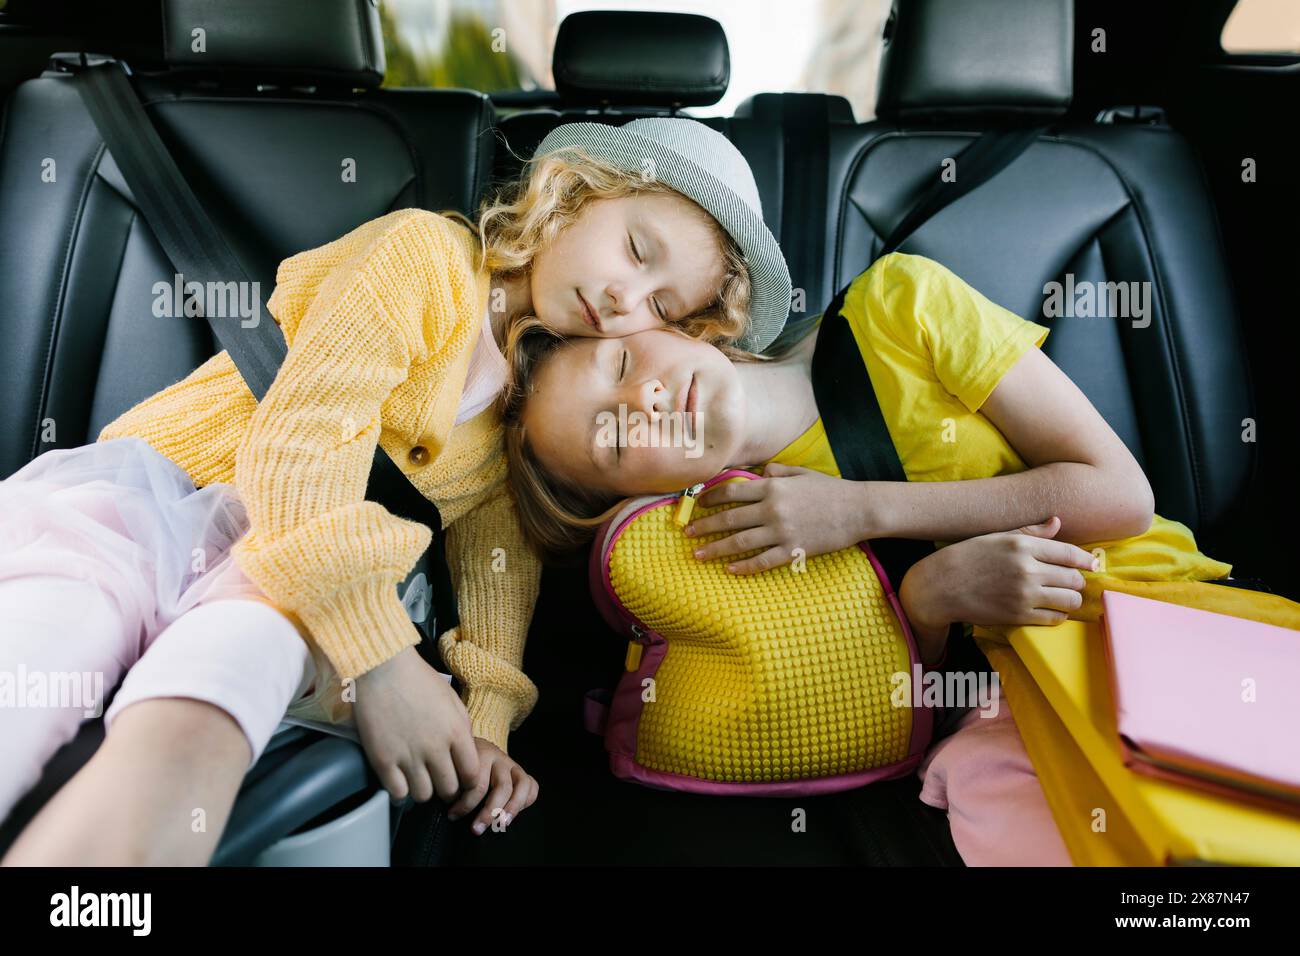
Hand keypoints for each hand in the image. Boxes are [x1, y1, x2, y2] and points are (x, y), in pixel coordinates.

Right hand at [353, 646, 479, 804]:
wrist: (383, 667)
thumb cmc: (418, 679)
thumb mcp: (452, 700)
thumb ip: (463, 728)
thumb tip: (465, 753)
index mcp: (456, 732)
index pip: (472, 774)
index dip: (467, 781)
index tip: (460, 778)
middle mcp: (435, 748)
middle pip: (448, 789)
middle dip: (446, 788)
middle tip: (438, 780)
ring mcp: (408, 755)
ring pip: (423, 795)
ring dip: (423, 790)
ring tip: (417, 778)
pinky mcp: (383, 760)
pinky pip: (397, 793)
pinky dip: (400, 792)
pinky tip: (400, 780)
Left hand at [446, 739, 539, 835]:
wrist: (466, 744)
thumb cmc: (457, 762)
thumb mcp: (452, 767)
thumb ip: (454, 784)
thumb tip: (452, 812)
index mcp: (480, 754)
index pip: (478, 784)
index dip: (464, 805)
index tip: (452, 815)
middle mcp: (499, 758)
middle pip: (502, 788)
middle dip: (489, 812)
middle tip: (476, 829)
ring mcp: (512, 764)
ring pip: (522, 786)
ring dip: (512, 809)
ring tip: (501, 825)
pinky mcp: (521, 772)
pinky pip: (532, 786)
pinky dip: (526, 801)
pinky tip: (512, 814)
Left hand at [684, 463, 878, 573]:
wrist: (858, 509)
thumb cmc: (831, 490)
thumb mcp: (803, 473)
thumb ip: (779, 470)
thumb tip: (762, 469)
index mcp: (773, 487)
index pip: (732, 491)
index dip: (711, 498)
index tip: (698, 504)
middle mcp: (772, 508)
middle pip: (729, 518)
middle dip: (705, 526)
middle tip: (687, 533)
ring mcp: (782, 531)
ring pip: (740, 542)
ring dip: (716, 549)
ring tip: (698, 554)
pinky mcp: (793, 549)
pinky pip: (763, 561)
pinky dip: (744, 566)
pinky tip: (730, 569)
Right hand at [900, 517, 1097, 650]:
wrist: (940, 586)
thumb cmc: (967, 557)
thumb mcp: (997, 537)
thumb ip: (1031, 531)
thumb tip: (1057, 522)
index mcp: (1022, 545)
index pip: (1069, 553)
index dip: (1085, 560)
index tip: (1090, 564)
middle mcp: (1027, 569)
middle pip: (1074, 578)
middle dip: (1076, 581)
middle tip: (1070, 582)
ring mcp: (1024, 594)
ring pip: (1070, 601)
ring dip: (1070, 600)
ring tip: (1062, 597)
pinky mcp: (1018, 616)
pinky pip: (1054, 618)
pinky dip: (1057, 615)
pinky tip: (1050, 609)